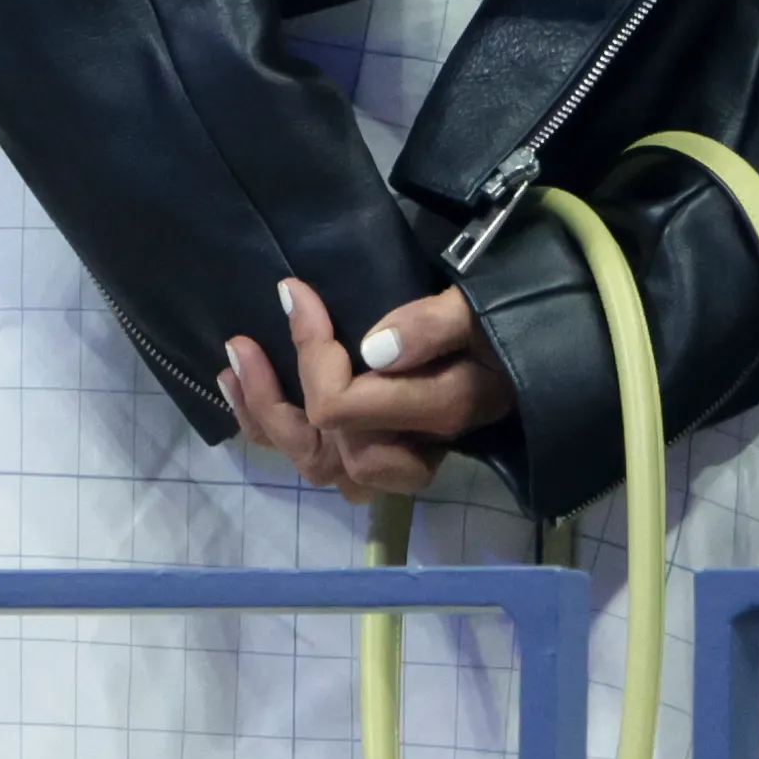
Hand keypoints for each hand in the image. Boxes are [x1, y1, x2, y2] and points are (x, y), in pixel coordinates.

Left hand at [219, 276, 515, 504]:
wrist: (525, 353)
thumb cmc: (501, 322)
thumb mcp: (476, 308)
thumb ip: (432, 326)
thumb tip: (373, 349)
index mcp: (439, 410)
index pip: (348, 407)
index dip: (311, 352)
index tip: (294, 291)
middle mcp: (413, 450)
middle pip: (328, 450)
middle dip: (277, 396)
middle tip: (241, 341)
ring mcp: (394, 460)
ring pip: (318, 467)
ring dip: (268, 421)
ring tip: (233, 367)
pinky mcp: (380, 454)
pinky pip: (322, 463)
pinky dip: (277, 434)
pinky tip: (242, 393)